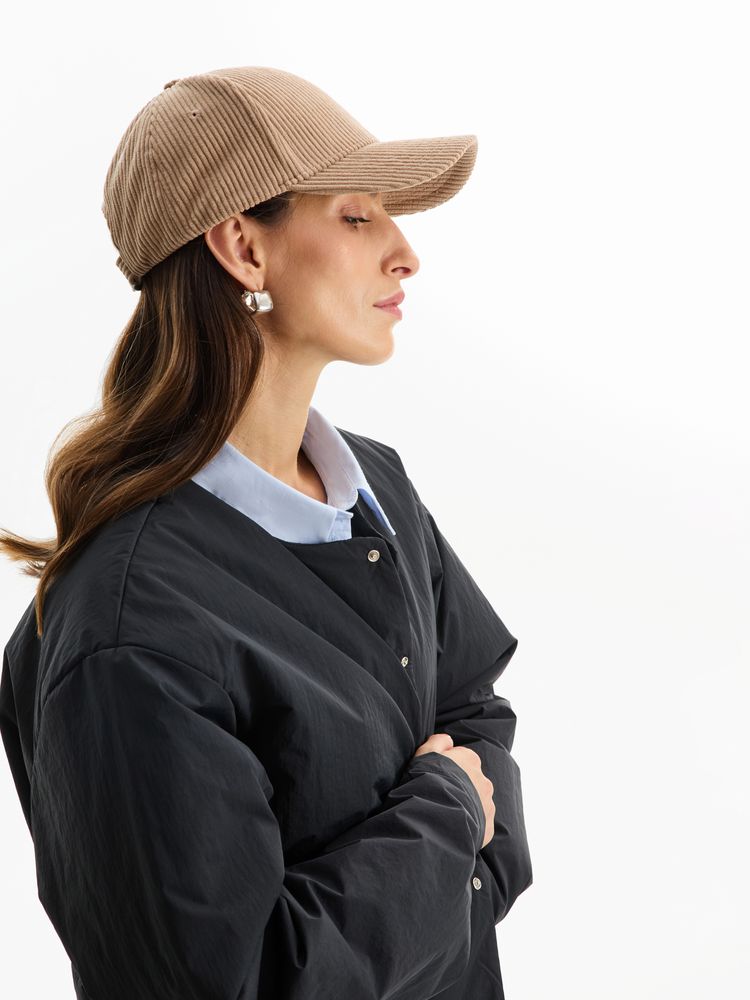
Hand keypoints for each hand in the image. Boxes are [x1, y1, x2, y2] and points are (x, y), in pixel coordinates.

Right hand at [412, 732, 494, 849]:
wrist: (434, 814)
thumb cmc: (427, 780)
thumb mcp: (425, 753)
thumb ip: (438, 741)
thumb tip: (448, 740)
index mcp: (471, 759)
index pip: (462, 761)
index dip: (448, 769)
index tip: (436, 778)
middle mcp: (484, 780)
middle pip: (471, 782)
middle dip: (460, 787)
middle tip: (441, 797)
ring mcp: (487, 804)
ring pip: (477, 803)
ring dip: (466, 806)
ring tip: (446, 814)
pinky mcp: (487, 827)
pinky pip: (479, 824)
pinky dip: (469, 825)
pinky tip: (453, 828)